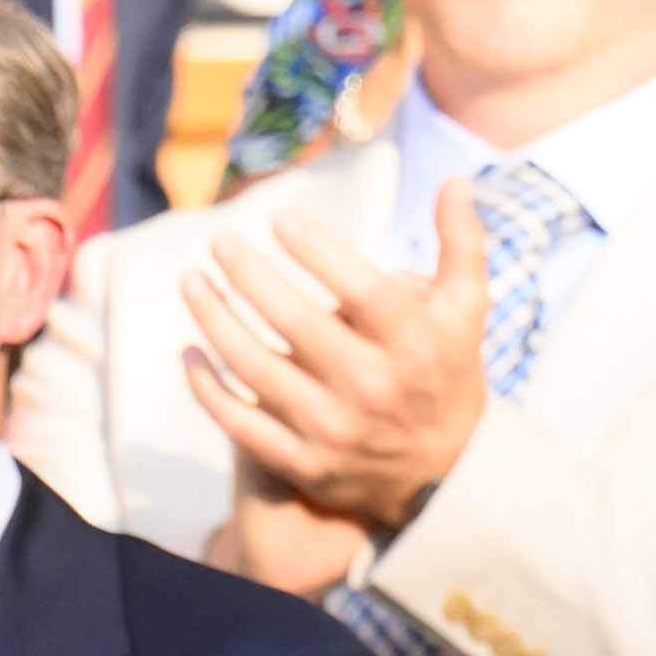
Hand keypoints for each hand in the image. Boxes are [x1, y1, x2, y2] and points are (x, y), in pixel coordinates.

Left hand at [182, 188, 493, 535]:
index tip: (279, 219)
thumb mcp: (465, 312)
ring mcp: (334, 430)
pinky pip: (239, 423)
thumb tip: (455, 181)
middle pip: (297, 323)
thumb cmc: (445, 373)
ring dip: (215, 320)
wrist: (440, 474)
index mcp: (414, 345)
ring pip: (256, 368)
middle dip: (249, 275)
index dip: (316, 250)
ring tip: (192, 281)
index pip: (361, 290)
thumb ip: (461, 245)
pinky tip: (189, 350)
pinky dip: (207, 387)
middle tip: (221, 242)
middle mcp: (373, 388)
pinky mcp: (303, 462)